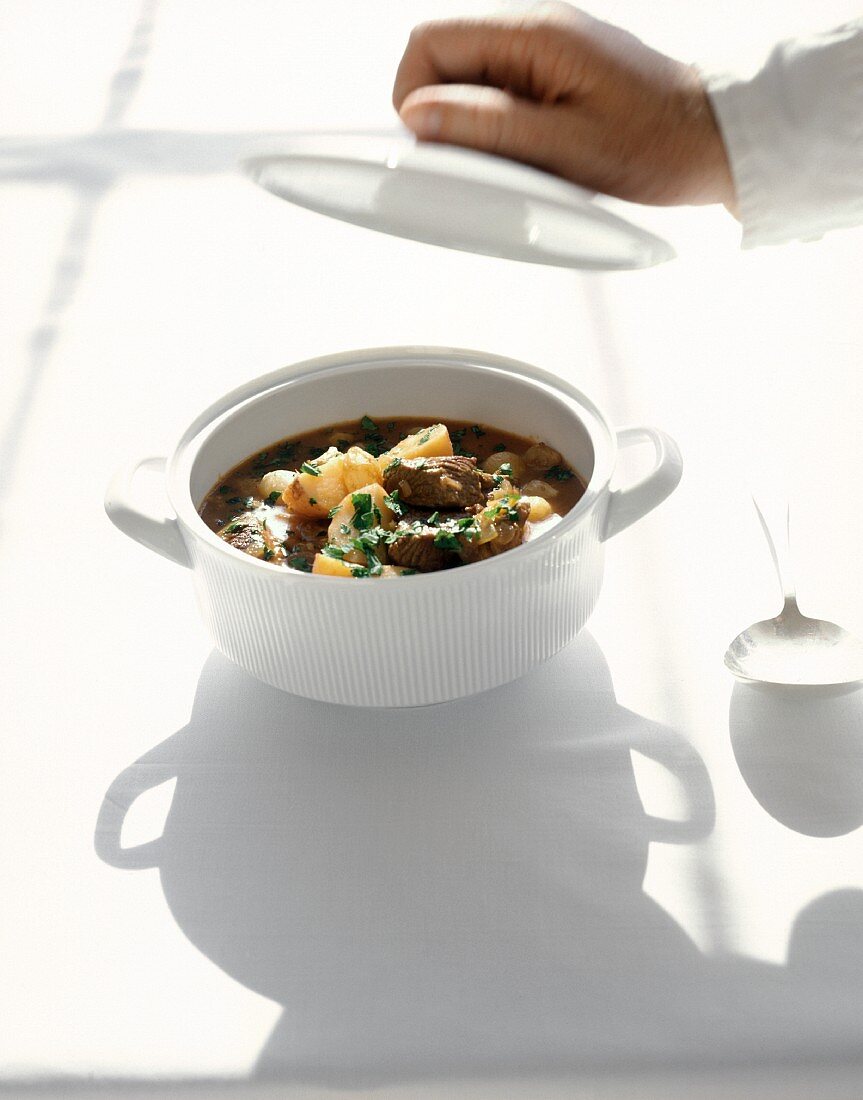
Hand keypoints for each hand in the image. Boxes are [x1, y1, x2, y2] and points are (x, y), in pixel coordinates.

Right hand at [393, 2, 734, 207]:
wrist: (714, 140)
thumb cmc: (657, 146)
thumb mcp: (567, 148)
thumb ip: (488, 128)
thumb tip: (416, 116)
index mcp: (535, 32)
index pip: (429, 43)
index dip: (413, 99)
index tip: (434, 149)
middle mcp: (534, 26)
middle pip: (441, 57)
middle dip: (441, 115)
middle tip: (478, 164)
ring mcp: (543, 46)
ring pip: (465, 78)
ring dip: (470, 125)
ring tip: (513, 161)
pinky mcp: (551, 70)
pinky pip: (496, 91)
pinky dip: (495, 127)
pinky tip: (527, 154)